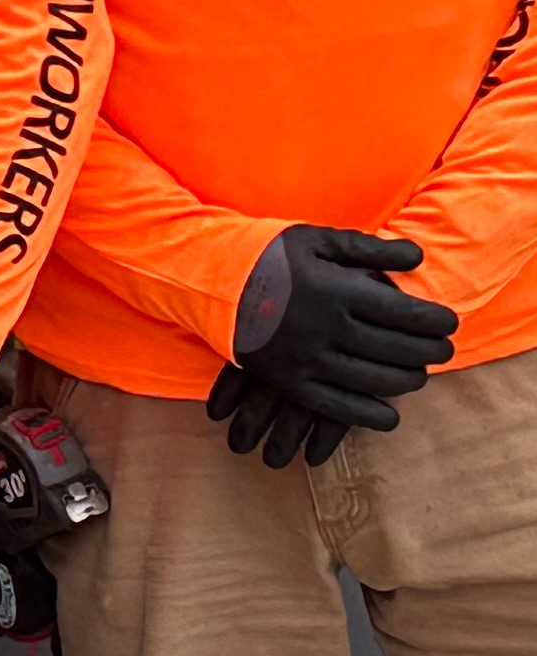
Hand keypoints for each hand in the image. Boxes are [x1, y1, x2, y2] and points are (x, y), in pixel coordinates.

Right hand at [221, 226, 457, 466]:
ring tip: (418, 376)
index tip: (449, 323)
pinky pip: (336, 406)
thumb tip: (416, 257)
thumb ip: (367, 249)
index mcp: (337, 290)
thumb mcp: (314, 239)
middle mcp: (327, 328)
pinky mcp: (288, 381)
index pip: (404, 312)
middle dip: (428, 351)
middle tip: (444, 350)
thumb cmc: (264, 254)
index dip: (435, 320)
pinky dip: (367, 414)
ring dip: (404, 381)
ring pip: (373, 379)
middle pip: (395, 348)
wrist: (205, 279)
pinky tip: (388, 417)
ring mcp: (307, 358)